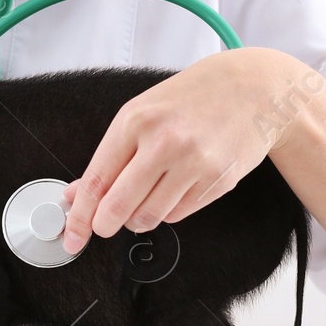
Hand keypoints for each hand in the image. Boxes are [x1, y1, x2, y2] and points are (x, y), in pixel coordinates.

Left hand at [61, 47, 298, 252]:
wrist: (252, 89)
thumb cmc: (191, 99)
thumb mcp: (142, 113)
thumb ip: (110, 156)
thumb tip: (78, 195)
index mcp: (137, 121)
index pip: (97, 180)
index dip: (80, 216)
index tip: (72, 236)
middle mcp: (165, 142)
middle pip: (119, 207)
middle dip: (104, 225)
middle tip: (103, 226)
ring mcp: (195, 164)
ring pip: (149, 217)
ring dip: (138, 218)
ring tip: (144, 197)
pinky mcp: (218, 182)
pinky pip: (178, 214)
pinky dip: (168, 209)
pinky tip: (175, 186)